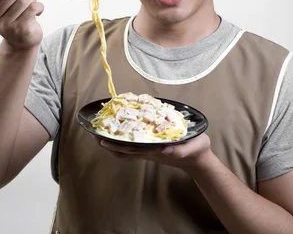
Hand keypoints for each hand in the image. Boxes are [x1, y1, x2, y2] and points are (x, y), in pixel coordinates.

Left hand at [96, 133, 212, 170]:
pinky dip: (123, 141)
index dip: (115, 144)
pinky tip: (118, 133)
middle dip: (109, 143)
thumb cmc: (194, 150)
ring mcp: (149, 150)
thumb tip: (163, 149)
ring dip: (113, 143)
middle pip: (123, 150)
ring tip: (100, 134)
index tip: (102, 139)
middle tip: (95, 135)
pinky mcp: (151, 148)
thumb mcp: (190, 148)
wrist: (198, 159)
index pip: (131, 149)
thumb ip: (178, 149)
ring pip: (126, 149)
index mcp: (155, 150)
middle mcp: (148, 151)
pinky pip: (133, 146)